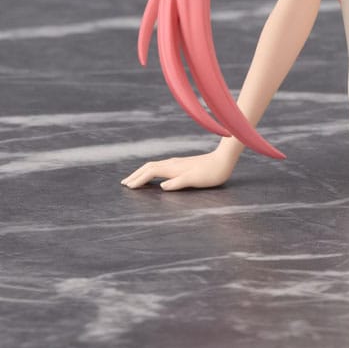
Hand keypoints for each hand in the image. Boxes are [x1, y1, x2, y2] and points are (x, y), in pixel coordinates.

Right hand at [120, 149, 234, 190]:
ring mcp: (177, 163)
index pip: (151, 172)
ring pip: (154, 165)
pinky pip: (161, 166)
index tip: (128, 187)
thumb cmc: (211, 173)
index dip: (139, 179)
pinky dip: (152, 170)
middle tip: (124, 183)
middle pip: (149, 167)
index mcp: (174, 168)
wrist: (224, 160)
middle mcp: (173, 164)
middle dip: (136, 175)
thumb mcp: (195, 180)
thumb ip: (178, 183)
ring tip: (135, 179)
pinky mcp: (182, 164)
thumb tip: (162, 186)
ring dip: (142, 172)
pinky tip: (154, 174)